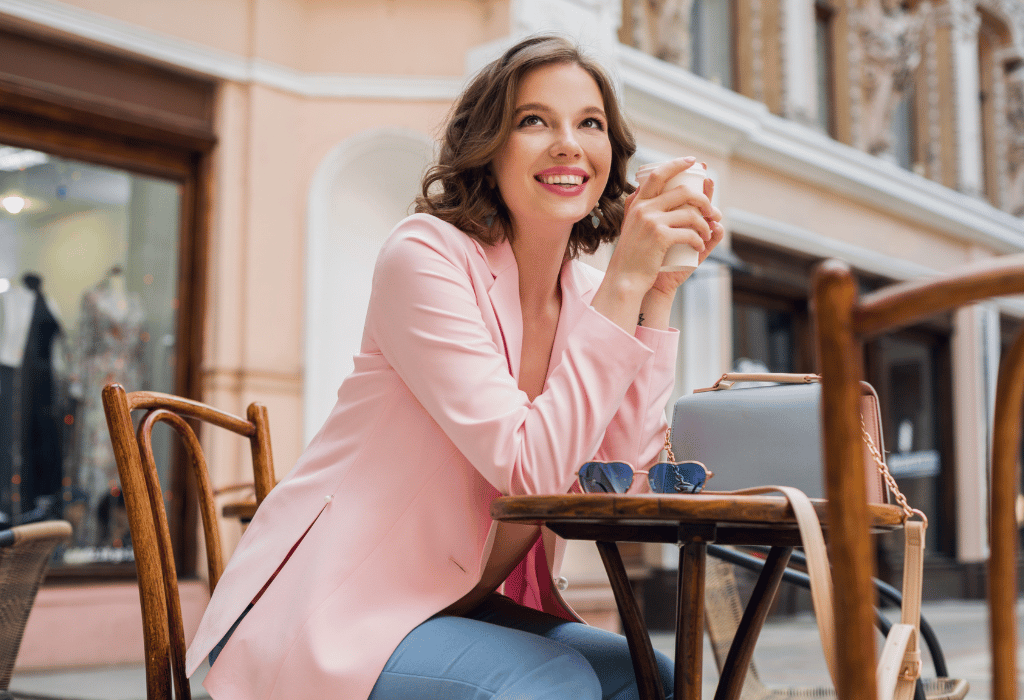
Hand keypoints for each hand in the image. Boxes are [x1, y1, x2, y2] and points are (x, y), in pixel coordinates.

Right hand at [592, 157, 722, 331]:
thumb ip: (639, 208)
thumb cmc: (632, 255)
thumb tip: (645, 187)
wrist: (624, 278)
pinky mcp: (660, 237)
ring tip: (707, 233)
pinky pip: (689, 233)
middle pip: (683, 191)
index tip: (694, 161)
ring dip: (705, 224)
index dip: (677, 164)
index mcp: (637, 203)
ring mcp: (651, 221)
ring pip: (690, 213)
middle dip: (704, 200)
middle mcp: (643, 208)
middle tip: (712, 212)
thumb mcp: (632, 226)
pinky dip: (699, 240)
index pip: (658, 174)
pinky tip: (700, 246)